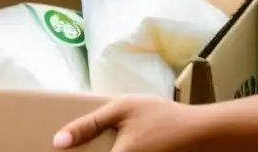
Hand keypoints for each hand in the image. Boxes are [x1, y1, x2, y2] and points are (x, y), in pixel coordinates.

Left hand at [53, 96, 203, 151]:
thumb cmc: (161, 117)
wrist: (199, 132)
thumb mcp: (123, 109)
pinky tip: (120, 145)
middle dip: (87, 151)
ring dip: (104, 150)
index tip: (64, 149)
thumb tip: (58, 141)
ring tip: (104, 143)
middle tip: (79, 144)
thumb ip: (89, 124)